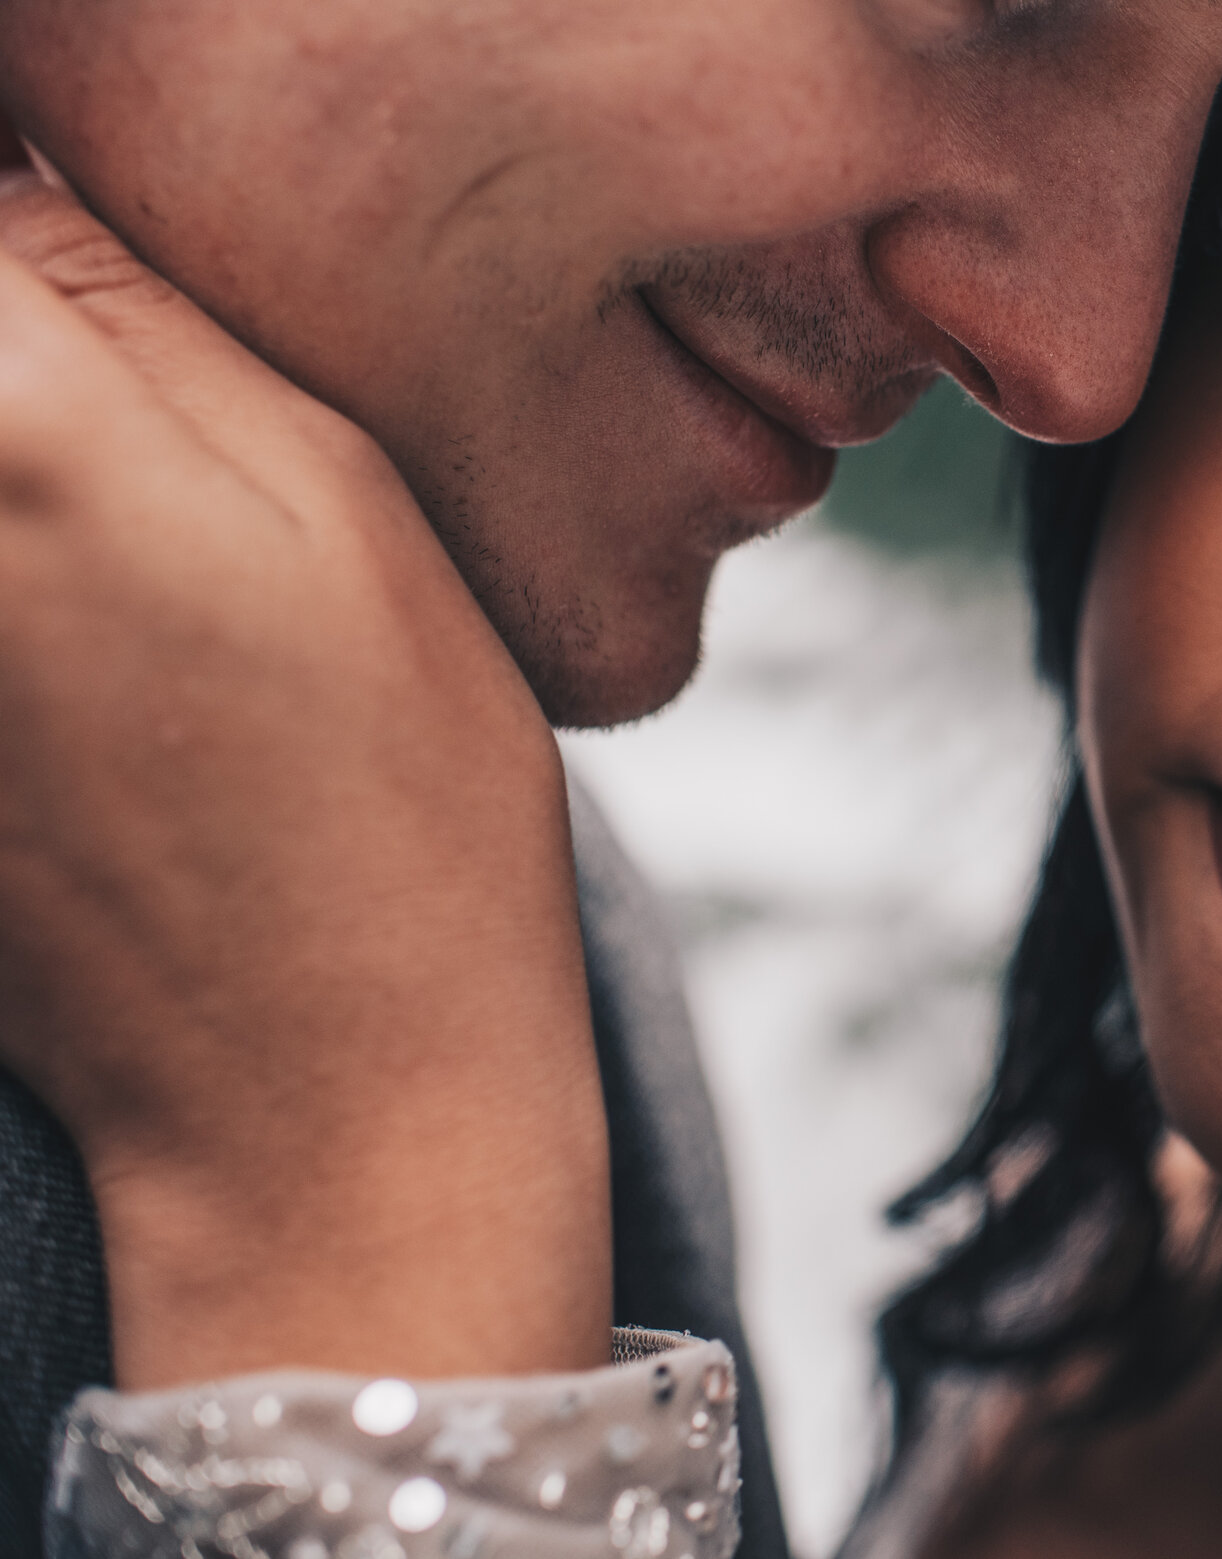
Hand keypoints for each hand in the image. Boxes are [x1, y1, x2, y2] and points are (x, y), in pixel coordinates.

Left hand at [0, 171, 610, 1385]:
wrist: (328, 1096)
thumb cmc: (390, 800)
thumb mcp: (338, 490)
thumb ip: (135, 302)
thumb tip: (11, 196)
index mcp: (1, 424)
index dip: (35, 226)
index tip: (109, 306)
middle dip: (41, 375)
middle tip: (141, 463)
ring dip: (36, 502)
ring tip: (136, 596)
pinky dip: (20, 600)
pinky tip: (96, 674)